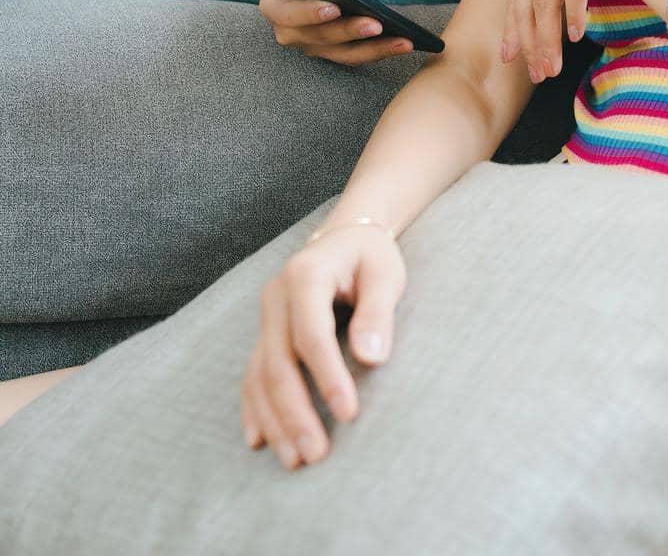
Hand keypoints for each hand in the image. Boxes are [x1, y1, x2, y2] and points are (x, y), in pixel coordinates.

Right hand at [241, 219, 405, 469]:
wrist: (344, 238)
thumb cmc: (370, 257)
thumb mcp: (384, 273)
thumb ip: (378, 312)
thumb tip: (371, 357)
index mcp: (305, 274)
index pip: (311, 334)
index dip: (327, 377)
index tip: (349, 414)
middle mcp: (276, 297)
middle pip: (278, 362)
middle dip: (295, 412)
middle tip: (316, 455)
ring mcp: (266, 317)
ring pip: (259, 375)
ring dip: (274, 420)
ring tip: (294, 460)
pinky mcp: (265, 334)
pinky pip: (252, 376)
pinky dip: (254, 409)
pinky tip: (259, 440)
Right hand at [257, 0, 413, 67]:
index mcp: (274, 7)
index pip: (288, 15)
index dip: (309, 14)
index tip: (333, 9)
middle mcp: (289, 33)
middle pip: (321, 37)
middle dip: (350, 32)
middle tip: (377, 24)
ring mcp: (312, 45)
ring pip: (343, 52)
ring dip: (374, 49)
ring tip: (402, 41)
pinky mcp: (334, 49)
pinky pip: (357, 53)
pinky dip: (380, 50)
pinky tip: (404, 42)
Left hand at [501, 0, 595, 82]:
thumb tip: (558, 3)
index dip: (511, 29)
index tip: (507, 57)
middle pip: (527, 6)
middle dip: (529, 44)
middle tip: (537, 74)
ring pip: (545, 3)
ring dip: (548, 40)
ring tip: (553, 67)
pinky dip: (573, 14)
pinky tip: (576, 36)